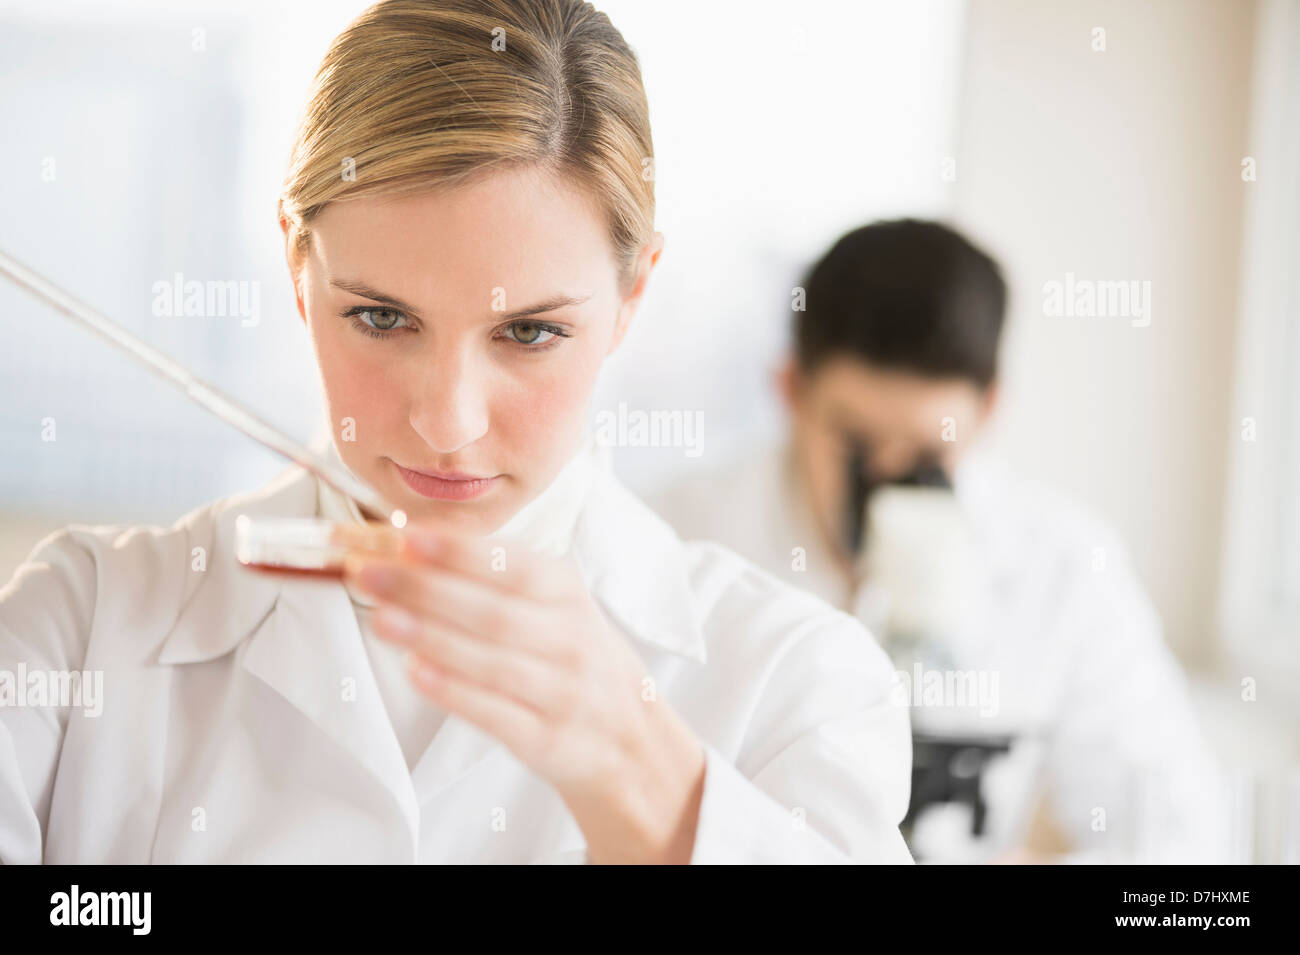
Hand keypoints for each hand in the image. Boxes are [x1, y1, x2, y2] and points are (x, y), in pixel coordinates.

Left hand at [343, 524, 705, 863]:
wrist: (627, 735)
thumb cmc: (568, 654)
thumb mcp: (552, 603)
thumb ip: (492, 576)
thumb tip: (410, 545)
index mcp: (567, 593)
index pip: (514, 566)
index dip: (460, 552)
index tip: (408, 538)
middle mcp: (571, 639)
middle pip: (495, 612)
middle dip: (426, 590)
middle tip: (369, 573)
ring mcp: (562, 691)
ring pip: (493, 661)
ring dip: (432, 637)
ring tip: (380, 617)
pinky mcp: (547, 739)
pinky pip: (496, 713)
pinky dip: (454, 691)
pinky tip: (416, 671)